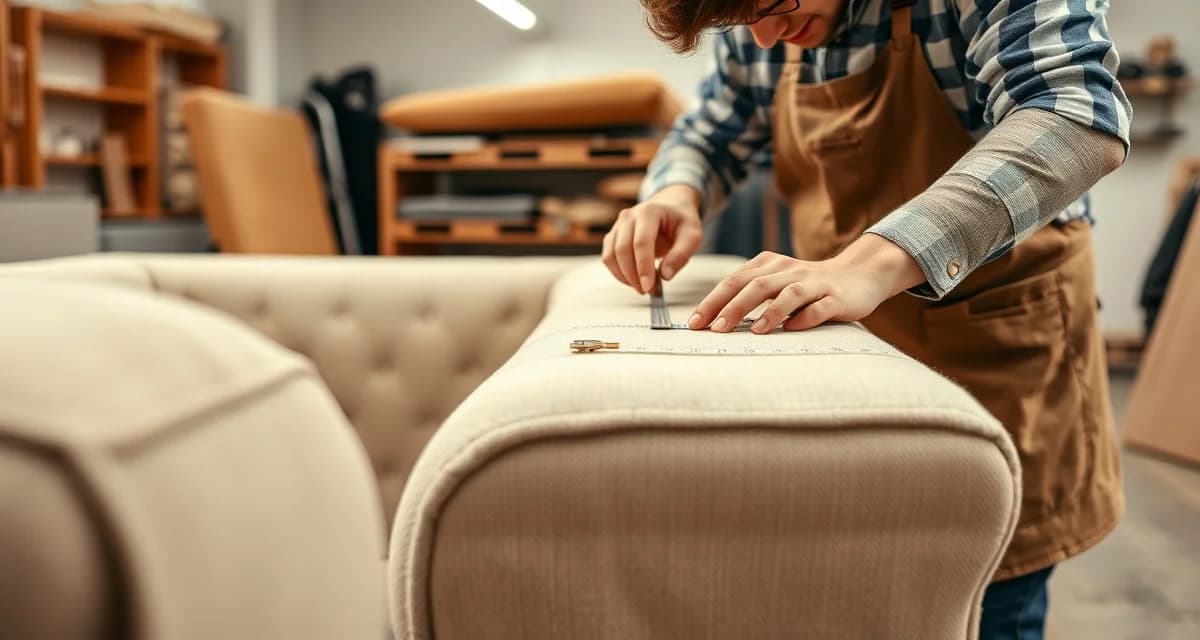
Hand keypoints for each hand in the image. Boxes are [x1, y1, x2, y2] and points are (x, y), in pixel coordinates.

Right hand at [602, 185, 704, 293]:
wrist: (671, 209)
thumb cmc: (681, 222)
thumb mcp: (692, 236)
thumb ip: (681, 255)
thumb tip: (665, 275)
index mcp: (649, 212)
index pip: (641, 242)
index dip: (643, 266)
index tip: (648, 286)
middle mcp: (629, 216)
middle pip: (622, 250)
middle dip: (633, 275)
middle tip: (647, 290)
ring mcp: (618, 226)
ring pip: (610, 255)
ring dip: (624, 276)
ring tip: (642, 287)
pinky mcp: (613, 236)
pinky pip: (608, 258)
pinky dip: (618, 273)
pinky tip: (633, 280)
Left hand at [689, 234, 926, 333]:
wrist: (859, 275)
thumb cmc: (808, 287)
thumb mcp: (775, 285)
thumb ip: (749, 296)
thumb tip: (712, 321)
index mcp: (769, 264)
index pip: (734, 281)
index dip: (712, 301)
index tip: (694, 323)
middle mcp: (789, 270)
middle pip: (756, 286)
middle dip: (732, 307)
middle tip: (714, 329)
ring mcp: (814, 283)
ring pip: (788, 294)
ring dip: (769, 312)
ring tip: (752, 331)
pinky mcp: (836, 297)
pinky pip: (820, 307)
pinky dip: (806, 317)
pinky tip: (793, 328)